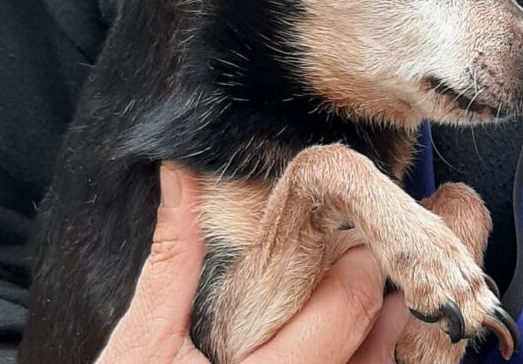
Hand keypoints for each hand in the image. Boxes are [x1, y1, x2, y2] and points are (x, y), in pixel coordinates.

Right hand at [96, 163, 408, 363]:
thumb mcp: (143, 339)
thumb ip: (172, 259)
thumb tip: (177, 176)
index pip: (346, 309)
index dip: (357, 262)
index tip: (347, 231)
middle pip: (371, 343)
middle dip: (372, 290)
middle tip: (364, 252)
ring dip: (378, 335)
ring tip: (377, 298)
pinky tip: (356, 346)